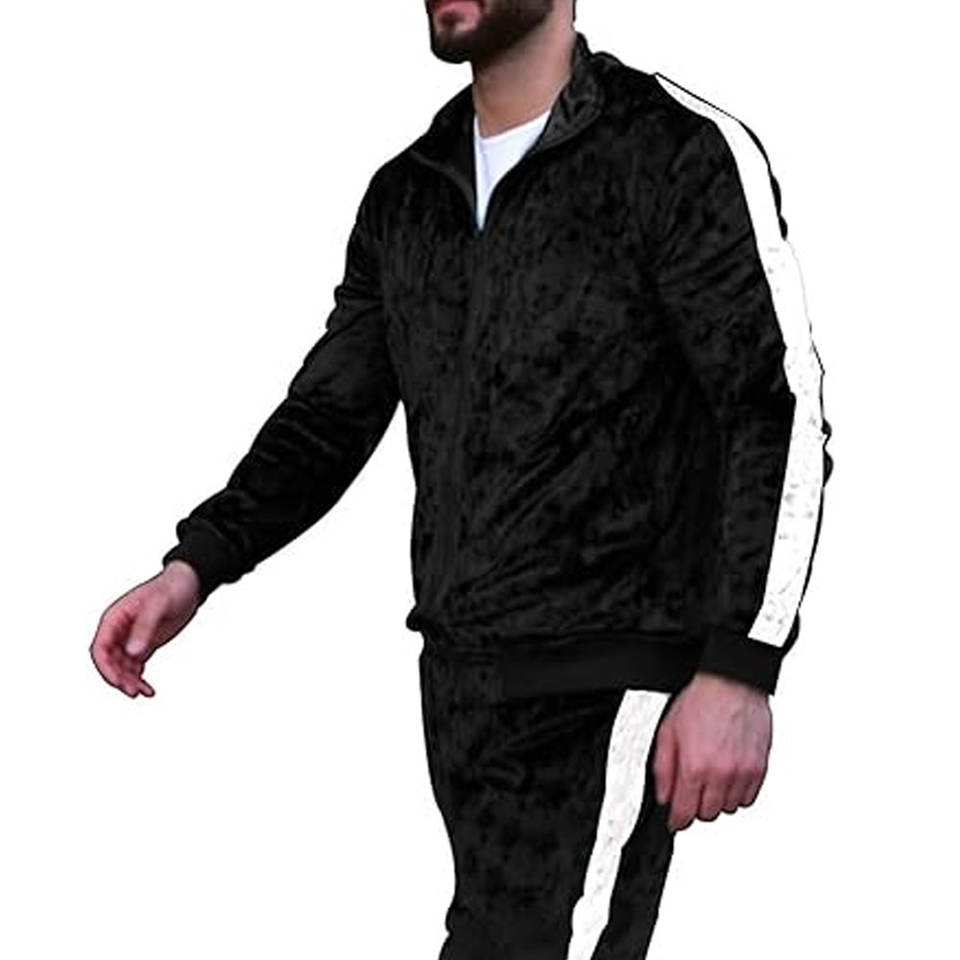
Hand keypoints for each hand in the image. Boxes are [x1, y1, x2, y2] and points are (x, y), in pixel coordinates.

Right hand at [89, 560, 201, 697]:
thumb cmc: (172, 588)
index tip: (118, 682)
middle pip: (109, 661)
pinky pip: (135, 666)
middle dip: (119, 678)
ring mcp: (131, 638)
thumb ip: (145, 628)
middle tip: (134, 691)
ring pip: (122, 666)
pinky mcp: (144, 644)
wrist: (190, 583)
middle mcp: (119, 630)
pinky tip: (149, 689)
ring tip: (145, 692)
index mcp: (115, 617)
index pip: (100, 648)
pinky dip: (139, 678)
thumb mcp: (159, 606)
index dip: (105, 668)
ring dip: (130, 681)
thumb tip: (132, 652)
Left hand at [652, 671, 771, 832]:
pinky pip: (749, 797)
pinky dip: (738, 793)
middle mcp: (721, 774)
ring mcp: (743, 773)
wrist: (732, 683)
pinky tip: (729, 776)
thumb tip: (664, 796)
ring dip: (718, 799)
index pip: (686, 812)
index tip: (676, 820)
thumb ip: (663, 768)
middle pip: (708, 814)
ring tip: (712, 777)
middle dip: (697, 806)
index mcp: (695, 766)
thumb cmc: (701, 701)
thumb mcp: (668, 731)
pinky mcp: (760, 768)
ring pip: (730, 808)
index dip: (678, 820)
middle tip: (692, 790)